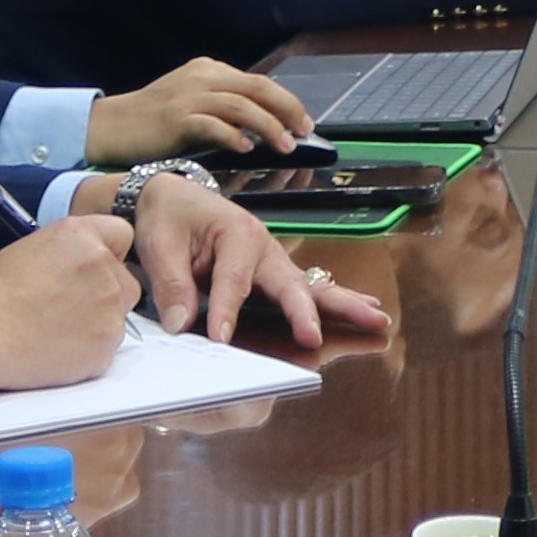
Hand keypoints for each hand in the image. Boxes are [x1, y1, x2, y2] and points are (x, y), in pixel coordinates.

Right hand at [0, 212, 138, 390]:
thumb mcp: (32, 248)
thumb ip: (71, 248)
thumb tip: (84, 258)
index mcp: (82, 236)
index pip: (122, 234)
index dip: (108, 252)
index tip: (93, 267)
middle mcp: (104, 265)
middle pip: (127, 279)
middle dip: (107, 292)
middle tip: (70, 306)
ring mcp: (110, 306)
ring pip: (119, 313)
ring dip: (99, 320)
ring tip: (58, 327)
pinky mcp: (108, 342)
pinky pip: (109, 343)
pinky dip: (91, 347)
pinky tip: (60, 346)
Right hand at [89, 57, 309, 162]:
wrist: (110, 126)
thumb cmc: (153, 120)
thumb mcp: (192, 101)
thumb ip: (223, 106)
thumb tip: (264, 124)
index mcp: (210, 70)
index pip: (259, 81)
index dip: (286, 101)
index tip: (303, 122)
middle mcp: (203, 77)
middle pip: (258, 87)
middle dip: (287, 109)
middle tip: (303, 131)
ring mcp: (189, 96)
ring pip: (241, 105)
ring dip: (268, 126)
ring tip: (284, 145)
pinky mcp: (176, 119)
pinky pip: (213, 125)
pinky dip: (234, 136)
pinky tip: (246, 149)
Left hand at [113, 175, 390, 352]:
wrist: (172, 196)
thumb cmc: (169, 216)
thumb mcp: (159, 243)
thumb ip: (171, 283)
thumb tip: (181, 325)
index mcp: (237, 233)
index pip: (233, 281)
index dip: (225, 311)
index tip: (220, 340)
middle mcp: (264, 246)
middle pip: (290, 283)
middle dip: (306, 312)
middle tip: (315, 338)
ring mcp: (273, 260)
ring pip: (311, 287)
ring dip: (343, 305)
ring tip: (377, 319)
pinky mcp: (274, 273)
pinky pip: (306, 290)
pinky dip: (334, 302)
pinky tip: (363, 311)